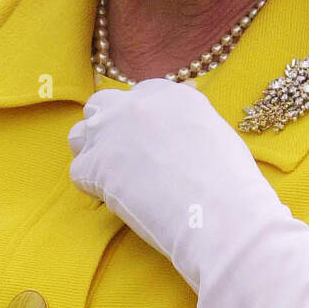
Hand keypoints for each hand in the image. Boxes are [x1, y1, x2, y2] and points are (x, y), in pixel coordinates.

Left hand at [69, 79, 308, 307]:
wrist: (222, 213)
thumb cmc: (230, 183)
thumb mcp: (215, 135)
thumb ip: (187, 126)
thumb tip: (176, 137)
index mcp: (172, 94)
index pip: (140, 96)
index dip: (139, 122)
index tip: (146, 143)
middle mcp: (137, 104)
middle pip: (103, 106)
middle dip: (108, 128)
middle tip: (124, 159)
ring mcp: (111, 132)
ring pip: (81, 134)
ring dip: (92, 153)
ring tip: (115, 180)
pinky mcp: (95, 165)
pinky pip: (78, 172)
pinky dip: (91, 187)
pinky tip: (116, 201)